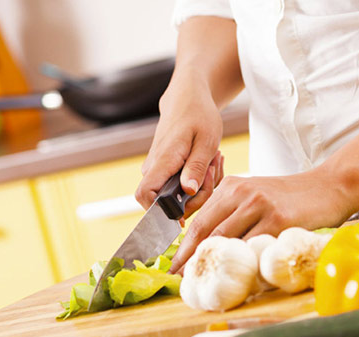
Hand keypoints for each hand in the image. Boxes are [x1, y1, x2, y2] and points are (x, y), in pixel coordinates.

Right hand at [136, 76, 223, 214]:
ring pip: (176, 195)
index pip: (144, 195)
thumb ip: (196, 167)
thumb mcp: (206, 140)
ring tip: (213, 162)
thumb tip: (188, 191)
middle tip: (213, 172)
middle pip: (167, 201)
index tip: (183, 215)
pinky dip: (197, 181)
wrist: (187, 99)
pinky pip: (179, 186)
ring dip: (200, 187)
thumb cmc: (198, 115)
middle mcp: (154, 167)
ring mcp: (158, 169)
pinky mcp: (164, 170)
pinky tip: (206, 164)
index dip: (159, 211)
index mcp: (163, 160)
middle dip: (196, 198)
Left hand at [170, 168, 358, 273]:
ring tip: (202, 279)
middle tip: (180, 276)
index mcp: (231, 186)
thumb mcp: (254, 195)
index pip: (200, 218)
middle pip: (206, 229)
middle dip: (190, 256)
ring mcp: (259, 205)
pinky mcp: (277, 220)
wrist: (327, 188)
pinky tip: (235, 276)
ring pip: (226, 239)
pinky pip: (252, 247)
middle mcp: (242, 193)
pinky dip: (242, 263)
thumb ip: (231, 212)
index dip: (184, 245)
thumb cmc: (289, 198)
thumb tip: (204, 242)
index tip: (174, 264)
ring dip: (212, 262)